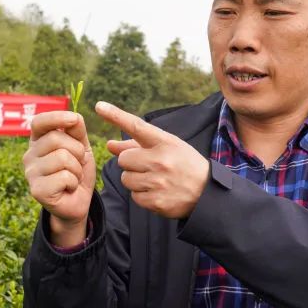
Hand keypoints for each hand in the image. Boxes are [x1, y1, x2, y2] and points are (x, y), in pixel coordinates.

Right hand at [22, 111, 96, 245]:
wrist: (77, 201)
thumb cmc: (76, 171)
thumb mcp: (81, 147)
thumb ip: (77, 131)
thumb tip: (74, 117)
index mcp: (37, 141)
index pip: (39, 122)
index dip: (56, 117)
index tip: (74, 119)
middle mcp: (29, 155)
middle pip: (55, 139)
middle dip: (76, 151)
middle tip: (77, 164)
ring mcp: (30, 173)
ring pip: (62, 158)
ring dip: (77, 169)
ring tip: (72, 177)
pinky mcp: (37, 190)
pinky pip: (64, 177)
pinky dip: (73, 182)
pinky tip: (68, 188)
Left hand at [95, 101, 208, 218]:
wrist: (208, 193)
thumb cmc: (184, 165)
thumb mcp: (167, 148)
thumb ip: (136, 145)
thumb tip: (108, 145)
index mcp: (165, 143)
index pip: (136, 126)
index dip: (116, 115)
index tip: (99, 106)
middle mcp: (160, 160)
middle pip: (123, 159)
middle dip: (130, 163)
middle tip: (147, 166)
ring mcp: (158, 181)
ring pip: (126, 179)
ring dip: (135, 180)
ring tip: (154, 180)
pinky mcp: (156, 201)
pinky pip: (134, 196)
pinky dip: (142, 195)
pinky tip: (157, 192)